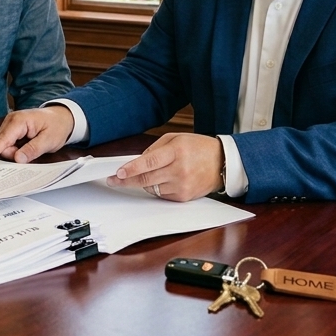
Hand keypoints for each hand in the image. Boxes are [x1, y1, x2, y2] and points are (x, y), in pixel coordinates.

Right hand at [0, 106, 73, 164]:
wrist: (63, 117)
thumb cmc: (57, 125)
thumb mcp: (48, 140)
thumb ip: (32, 150)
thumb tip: (17, 159)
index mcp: (19, 121)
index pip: (2, 140)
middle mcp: (11, 121)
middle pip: (2, 145)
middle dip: (13, 154)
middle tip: (31, 152)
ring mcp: (11, 125)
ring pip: (5, 146)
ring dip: (16, 152)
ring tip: (32, 148)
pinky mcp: (12, 130)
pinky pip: (9, 144)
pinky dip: (16, 149)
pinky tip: (27, 147)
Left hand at [107, 133, 223, 201]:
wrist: (222, 162)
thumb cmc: (199, 148)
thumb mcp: (176, 138)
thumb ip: (155, 149)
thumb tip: (136, 162)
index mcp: (176, 151)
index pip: (149, 162)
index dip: (131, 168)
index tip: (118, 173)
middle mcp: (179, 170)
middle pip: (146, 179)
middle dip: (126, 180)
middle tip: (114, 180)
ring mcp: (182, 185)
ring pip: (151, 188)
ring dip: (144, 182)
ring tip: (148, 174)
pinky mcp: (184, 197)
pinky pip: (161, 195)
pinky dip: (157, 188)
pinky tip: (164, 179)